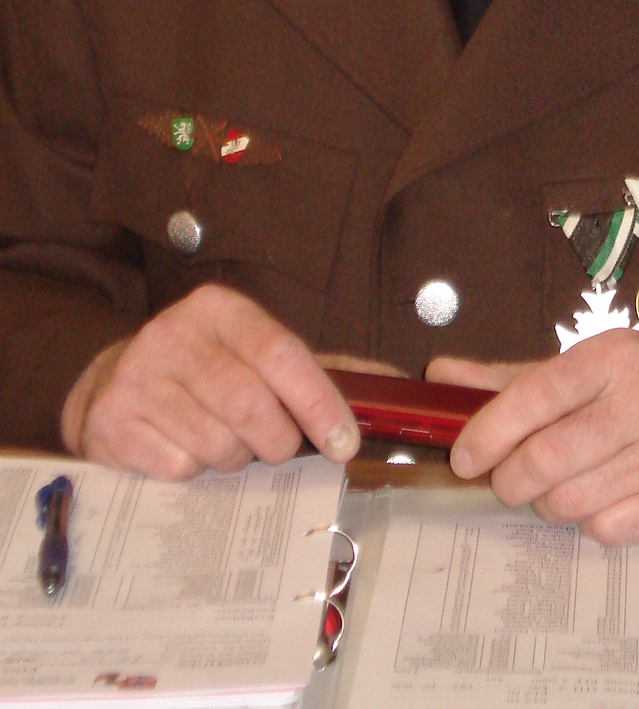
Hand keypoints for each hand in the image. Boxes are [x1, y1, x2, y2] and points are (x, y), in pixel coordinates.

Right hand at [61, 284, 360, 478]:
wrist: (113, 382)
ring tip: (226, 441)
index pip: (281, 354)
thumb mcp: (253, 352)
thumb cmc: (204, 370)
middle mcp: (173, 334)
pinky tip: (185, 448)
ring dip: (235, 458)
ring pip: (217, 443)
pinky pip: (178, 468)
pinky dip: (195, 471)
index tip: (345, 442)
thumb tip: (389, 389)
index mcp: (218, 308)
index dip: (319, 402)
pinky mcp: (110, 423)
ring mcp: (137, 377)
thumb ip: (317, 369)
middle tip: (278, 447)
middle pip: (251, 405)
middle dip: (279, 441)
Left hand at [426, 332, 638, 544]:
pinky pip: (604, 528)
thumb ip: (512, 378)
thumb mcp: (590, 368)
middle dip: (511, 480)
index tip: (465, 457)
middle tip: (508, 482)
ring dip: (550, 503)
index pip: (532, 396)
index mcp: (614, 355)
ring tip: (562, 487)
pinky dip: (591, 522)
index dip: (487, 433)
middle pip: (544, 459)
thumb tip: (439, 377)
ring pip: (569, 500)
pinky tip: (606, 499)